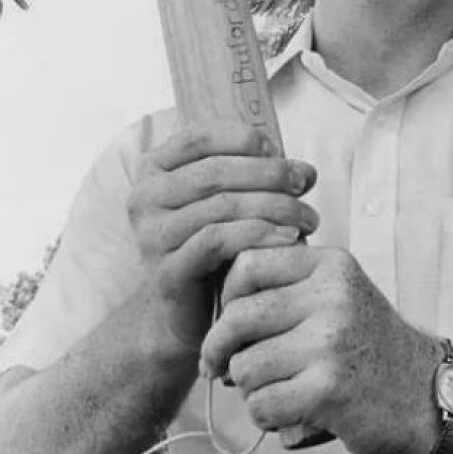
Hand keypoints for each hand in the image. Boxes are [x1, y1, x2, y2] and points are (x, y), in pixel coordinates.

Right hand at [126, 123, 318, 352]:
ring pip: (220, 206)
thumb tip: (306, 171)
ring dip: (274, 207)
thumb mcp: (231, 205)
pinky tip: (289, 238)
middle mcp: (145, 198)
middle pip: (214, 172)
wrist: (180, 314)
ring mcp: (152, 235)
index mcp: (155, 170)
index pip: (197, 139)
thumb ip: (261, 181)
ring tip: (307, 217)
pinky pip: (217, 241)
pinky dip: (258, 234)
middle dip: (268, 174)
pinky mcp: (167, 270)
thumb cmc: (212, 250)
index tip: (280, 152)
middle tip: (304, 184)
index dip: (242, 139)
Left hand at [199, 245, 439, 453]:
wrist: (428, 393)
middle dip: (219, 349)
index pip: (247, 263)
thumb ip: (288, 286)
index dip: (227, 296)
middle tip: (220, 368)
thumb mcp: (339, 294)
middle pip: (237, 317)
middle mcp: (332, 296)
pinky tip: (291, 414)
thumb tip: (215, 302)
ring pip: (243, 367)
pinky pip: (262, 405)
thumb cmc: (369, 345)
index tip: (232, 321)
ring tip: (275, 391)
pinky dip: (267, 417)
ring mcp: (331, 342)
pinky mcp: (329, 389)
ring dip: (248, 389)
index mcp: (330, 266)